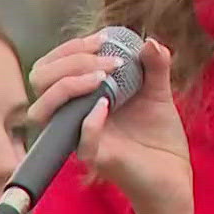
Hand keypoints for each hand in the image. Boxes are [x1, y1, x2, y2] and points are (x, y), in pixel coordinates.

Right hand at [26, 33, 192, 213]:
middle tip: (107, 60)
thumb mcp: (158, 91)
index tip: (103, 39)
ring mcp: (80, 137)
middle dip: (68, 60)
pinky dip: (89, 121)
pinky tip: (106, 105)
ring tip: (104, 77)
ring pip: (43, 111)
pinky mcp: (98, 159)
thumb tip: (149, 41)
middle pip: (39, 81)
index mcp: (80, 96)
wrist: (175, 173)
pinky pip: (81, 142)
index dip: (70, 48)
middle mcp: (72, 116)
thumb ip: (155, 65)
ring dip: (69, 85)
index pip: (51, 66)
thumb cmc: (159, 135)